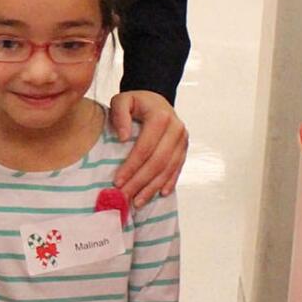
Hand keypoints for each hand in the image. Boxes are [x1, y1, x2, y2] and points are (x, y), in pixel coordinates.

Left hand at [109, 89, 187, 206]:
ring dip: (152, 187)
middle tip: (125, 197)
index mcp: (161, 117)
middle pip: (158, 161)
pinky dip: (168, 182)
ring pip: (168, 168)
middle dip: (140, 182)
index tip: (117, 181)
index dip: (131, 166)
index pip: (145, 147)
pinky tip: (159, 194)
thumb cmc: (137, 102)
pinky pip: (177, 168)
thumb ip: (119, 114)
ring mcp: (183, 140)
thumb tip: (123, 137)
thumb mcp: (122, 100)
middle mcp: (176, 129)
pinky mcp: (184, 149)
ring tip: (138, 201)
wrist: (157, 99)